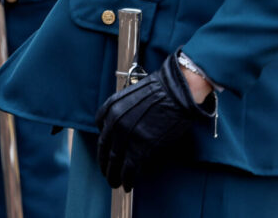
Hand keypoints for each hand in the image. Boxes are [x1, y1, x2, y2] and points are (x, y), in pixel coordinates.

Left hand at [94, 52, 216, 191]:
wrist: (176, 92)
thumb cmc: (160, 91)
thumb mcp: (132, 96)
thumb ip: (123, 113)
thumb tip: (123, 132)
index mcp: (110, 108)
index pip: (101, 131)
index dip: (104, 145)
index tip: (107, 153)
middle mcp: (114, 121)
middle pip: (105, 148)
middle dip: (105, 164)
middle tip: (107, 174)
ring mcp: (126, 134)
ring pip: (115, 161)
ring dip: (113, 175)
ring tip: (115, 183)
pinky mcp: (141, 146)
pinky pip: (130, 168)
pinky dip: (128, 179)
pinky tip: (128, 186)